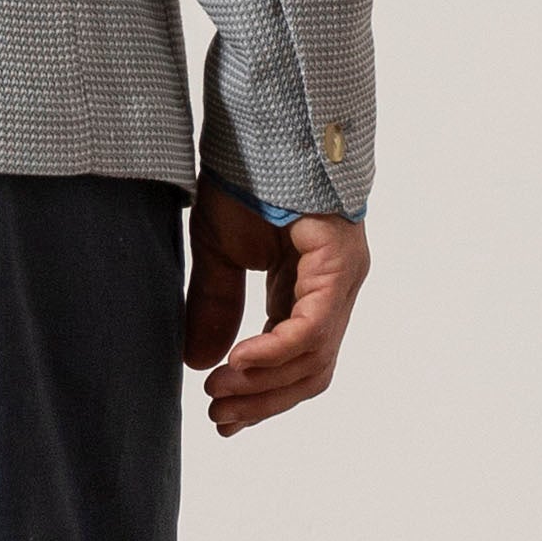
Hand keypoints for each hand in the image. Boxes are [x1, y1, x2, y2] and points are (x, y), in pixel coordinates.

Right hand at [183, 170, 369, 435]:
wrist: (261, 120)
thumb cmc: (244, 174)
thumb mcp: (218, 248)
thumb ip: (214, 304)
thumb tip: (200, 364)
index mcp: (306, 287)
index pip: (294, 360)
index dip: (259, 393)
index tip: (222, 418)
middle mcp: (331, 290)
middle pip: (308, 371)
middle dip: (262, 401)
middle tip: (219, 420)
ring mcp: (341, 279)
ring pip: (313, 359)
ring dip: (264, 385)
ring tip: (219, 396)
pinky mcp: (340, 265)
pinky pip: (313, 327)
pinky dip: (276, 352)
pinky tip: (239, 362)